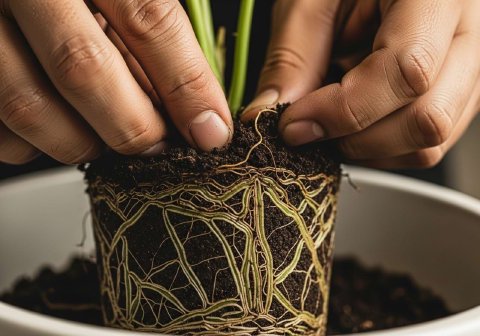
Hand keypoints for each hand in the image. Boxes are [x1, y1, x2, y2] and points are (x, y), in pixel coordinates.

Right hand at [0, 0, 231, 164]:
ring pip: (28, 105)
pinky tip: (59, 128)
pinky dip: (35, 144)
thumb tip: (196, 106)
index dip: (186, 85)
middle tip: (157, 146)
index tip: (211, 131)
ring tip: (107, 140)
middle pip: (83, 67)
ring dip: (82, 143)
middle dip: (133, 126)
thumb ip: (151, 29)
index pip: (148, 19)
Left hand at [244, 0, 479, 168]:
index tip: (295, 124)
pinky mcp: (455, 93)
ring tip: (330, 123)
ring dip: (367, 149)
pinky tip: (353, 125)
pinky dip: (380, 148)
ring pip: (430, 142)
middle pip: (427, 118)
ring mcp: (466, 69)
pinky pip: (424, 144)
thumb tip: (271, 113)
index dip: (344, 109)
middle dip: (356, 140)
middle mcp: (466, 34)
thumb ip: (293, 55)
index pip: (407, 69)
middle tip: (308, 130)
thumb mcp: (310, 0)